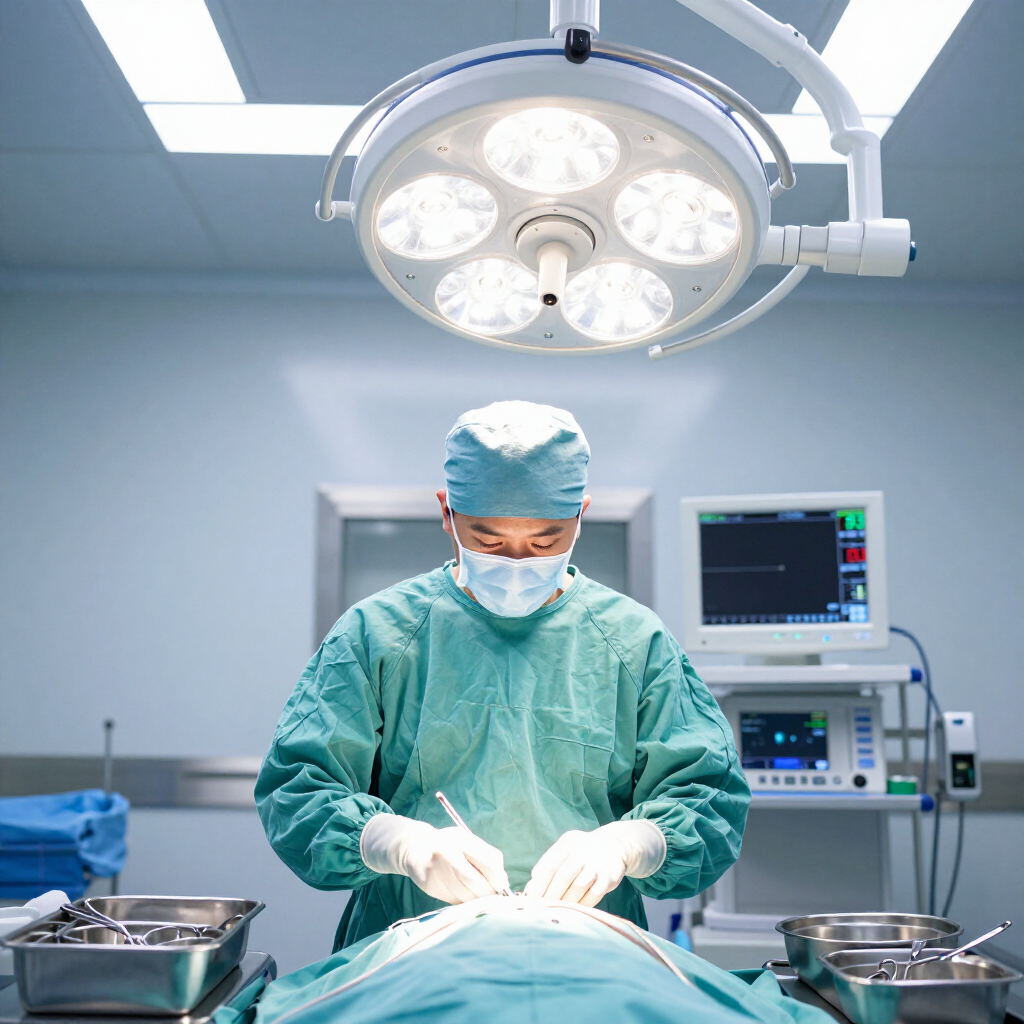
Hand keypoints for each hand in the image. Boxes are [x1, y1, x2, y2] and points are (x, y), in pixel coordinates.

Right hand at [360, 814, 508, 903]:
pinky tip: (463, 896)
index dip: (497, 877)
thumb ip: (487, 857)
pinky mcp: (427, 883)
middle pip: (473, 881)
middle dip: (486, 893)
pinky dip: (462, 902)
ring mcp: (434, 868)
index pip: (486, 860)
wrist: (415, 847)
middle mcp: (445, 851)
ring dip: (475, 900)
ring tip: (479, 898)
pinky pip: (451, 899)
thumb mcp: (468, 842)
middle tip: (492, 897)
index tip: (502, 886)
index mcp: (460, 838)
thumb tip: (504, 880)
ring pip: (462, 894)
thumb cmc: (449, 845)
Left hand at [524, 820, 665, 906]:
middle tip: (542, 909)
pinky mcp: (609, 876)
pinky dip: (583, 905)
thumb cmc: (582, 851)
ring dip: (566, 902)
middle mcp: (583, 850)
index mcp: (568, 843)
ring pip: (578, 887)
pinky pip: (593, 895)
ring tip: (557, 911)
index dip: (538, 884)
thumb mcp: (566, 849)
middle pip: (563, 877)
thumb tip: (530, 888)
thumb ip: (549, 865)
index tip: (530, 898)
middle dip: (550, 896)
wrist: (615, 845)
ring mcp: (597, 863)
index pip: (549, 865)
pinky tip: (576, 910)